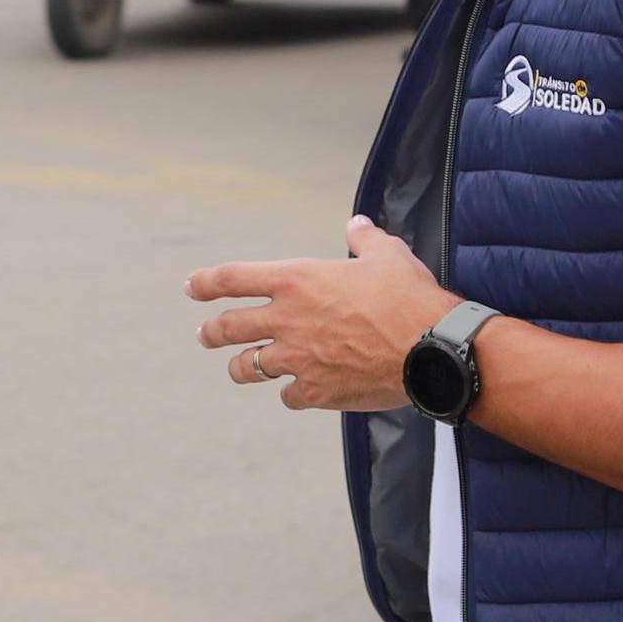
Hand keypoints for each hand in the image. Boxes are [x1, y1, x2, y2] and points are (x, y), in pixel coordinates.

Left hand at [189, 216, 467, 412]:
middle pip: (227, 328)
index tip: (191, 288)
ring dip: (240, 368)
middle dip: (211, 332)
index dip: (205, 283)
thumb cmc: (409, 296)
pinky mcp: (316, 392)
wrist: (430, 348)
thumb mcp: (387, 255)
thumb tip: (357, 224)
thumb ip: (364, 239)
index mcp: (296, 280)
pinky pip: (288, 396)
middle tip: (204, 335)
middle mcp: (287, 319)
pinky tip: (296, 393)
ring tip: (238, 369)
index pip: (232, 278)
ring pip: (248, 368)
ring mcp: (298, 359)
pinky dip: (290, 394)